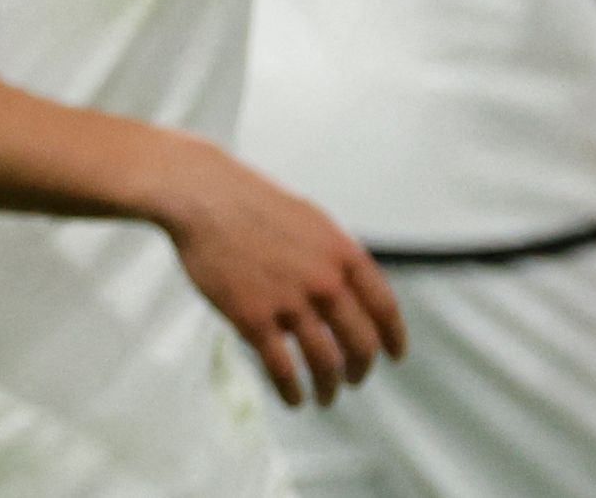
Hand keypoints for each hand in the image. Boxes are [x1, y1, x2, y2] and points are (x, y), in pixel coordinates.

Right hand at [151, 138, 407, 408]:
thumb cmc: (250, 202)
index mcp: (342, 253)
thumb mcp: (310, 220)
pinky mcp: (253, 318)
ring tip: (325, 398)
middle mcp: (324, 281)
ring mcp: (289, 301)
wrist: (202, 196)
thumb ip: (334, 255)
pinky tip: (294, 399)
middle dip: (361, 369)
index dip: (394, 338)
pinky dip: (292, 391)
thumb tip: (350, 289)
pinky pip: (282, 369)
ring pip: (325, 363)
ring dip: (329, 388)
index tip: (394, 356)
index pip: (384, 308)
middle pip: (360, 343)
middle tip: (354, 379)